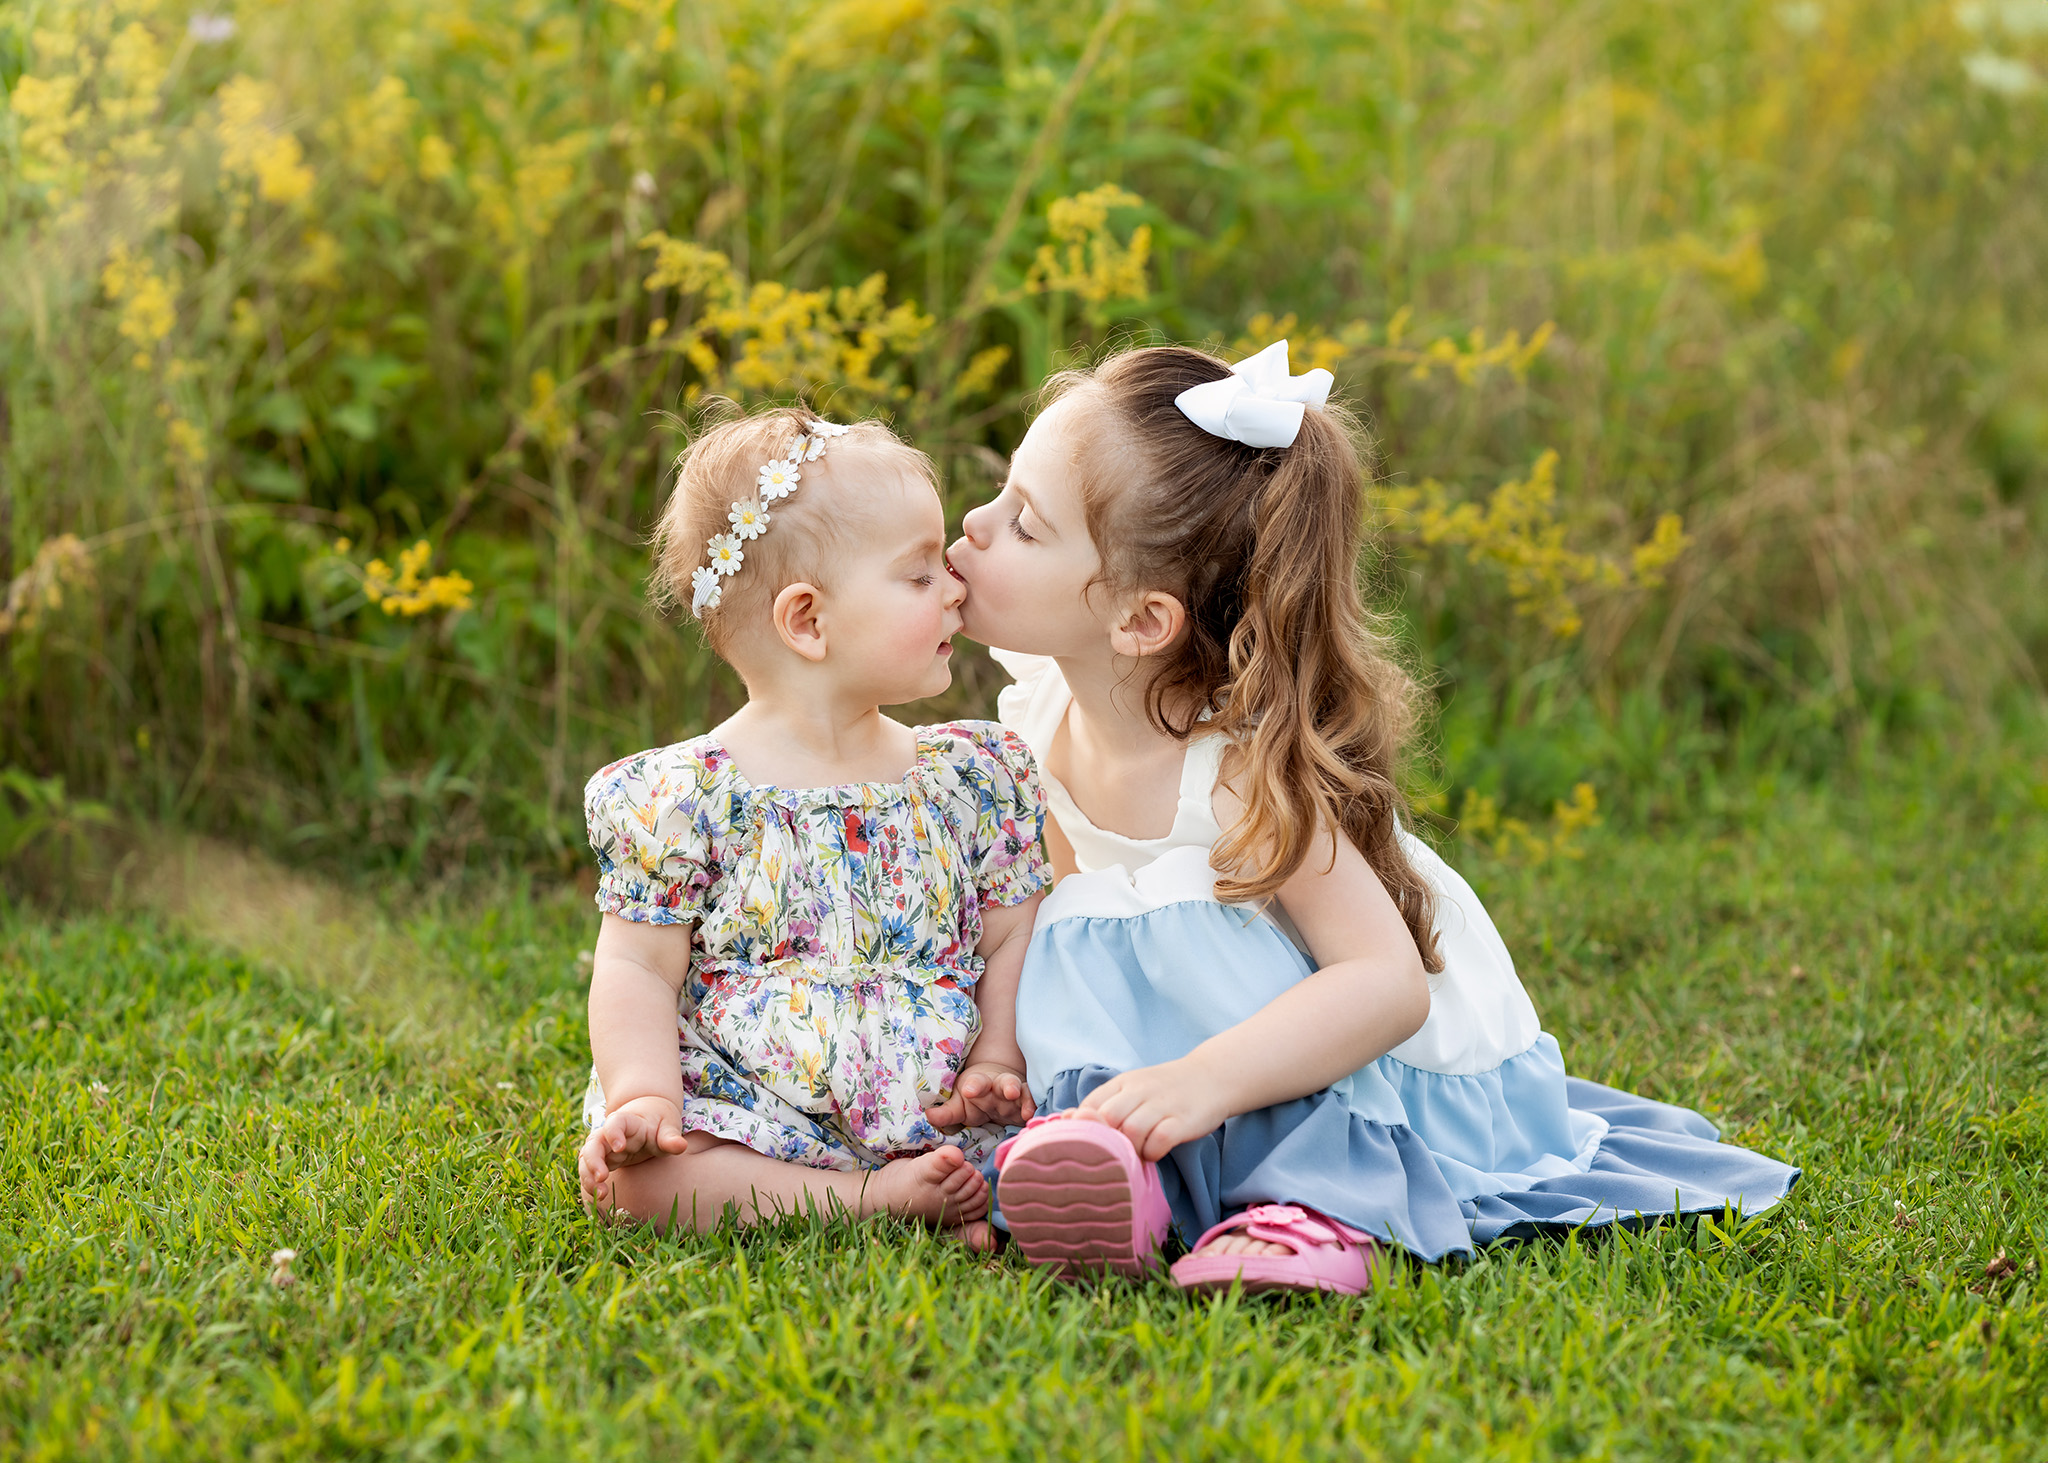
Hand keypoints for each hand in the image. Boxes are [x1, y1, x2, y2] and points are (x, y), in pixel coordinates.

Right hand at [578, 1094, 687, 1208]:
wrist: (647, 1119)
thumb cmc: (658, 1124)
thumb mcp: (668, 1127)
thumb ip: (671, 1137)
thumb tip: (681, 1146)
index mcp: (627, 1121)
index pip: (615, 1122)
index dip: (613, 1133)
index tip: (619, 1148)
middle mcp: (609, 1134)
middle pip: (593, 1143)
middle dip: (593, 1160)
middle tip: (602, 1177)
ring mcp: (603, 1148)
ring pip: (587, 1159)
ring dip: (589, 1177)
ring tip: (601, 1195)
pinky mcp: (601, 1161)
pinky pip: (589, 1172)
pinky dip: (590, 1184)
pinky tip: (598, 1198)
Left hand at [923, 1061, 1036, 1131]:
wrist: (996, 1087)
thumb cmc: (974, 1097)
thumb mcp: (959, 1105)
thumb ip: (946, 1112)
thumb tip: (928, 1117)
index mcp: (980, 1084)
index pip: (977, 1082)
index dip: (974, 1085)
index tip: (970, 1090)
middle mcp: (999, 1087)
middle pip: (1004, 1082)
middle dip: (1007, 1086)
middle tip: (1008, 1091)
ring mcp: (1015, 1094)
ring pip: (1022, 1092)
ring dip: (1024, 1098)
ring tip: (1026, 1109)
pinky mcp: (1026, 1104)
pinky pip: (1033, 1104)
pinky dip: (1034, 1109)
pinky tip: (1032, 1117)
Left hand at [1076, 1058, 1231, 1161]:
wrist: (1212, 1076)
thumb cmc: (1165, 1090)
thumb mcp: (1133, 1089)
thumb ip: (1105, 1105)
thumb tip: (1066, 1122)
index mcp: (1123, 1083)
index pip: (1090, 1104)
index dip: (1084, 1127)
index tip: (1085, 1143)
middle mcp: (1140, 1090)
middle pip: (1107, 1118)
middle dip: (1104, 1141)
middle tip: (1112, 1154)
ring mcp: (1162, 1104)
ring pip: (1131, 1131)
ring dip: (1130, 1149)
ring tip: (1137, 1152)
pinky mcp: (1183, 1120)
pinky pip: (1159, 1141)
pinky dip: (1153, 1152)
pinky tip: (1155, 1152)